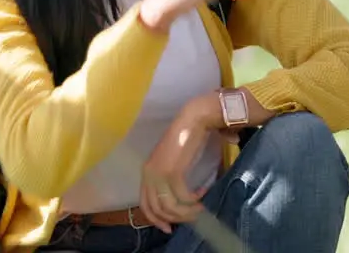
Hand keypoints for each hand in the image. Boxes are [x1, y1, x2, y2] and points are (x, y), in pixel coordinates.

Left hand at [139, 107, 214, 233]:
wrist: (194, 119)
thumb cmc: (187, 137)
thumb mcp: (175, 161)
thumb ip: (174, 178)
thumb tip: (184, 198)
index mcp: (148, 172)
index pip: (145, 205)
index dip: (157, 220)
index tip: (171, 228)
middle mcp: (149, 174)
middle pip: (157, 209)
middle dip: (176, 218)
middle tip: (193, 217)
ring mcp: (159, 173)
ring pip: (169, 207)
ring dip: (187, 212)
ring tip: (201, 208)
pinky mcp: (172, 171)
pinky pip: (182, 197)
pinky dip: (193, 200)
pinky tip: (203, 192)